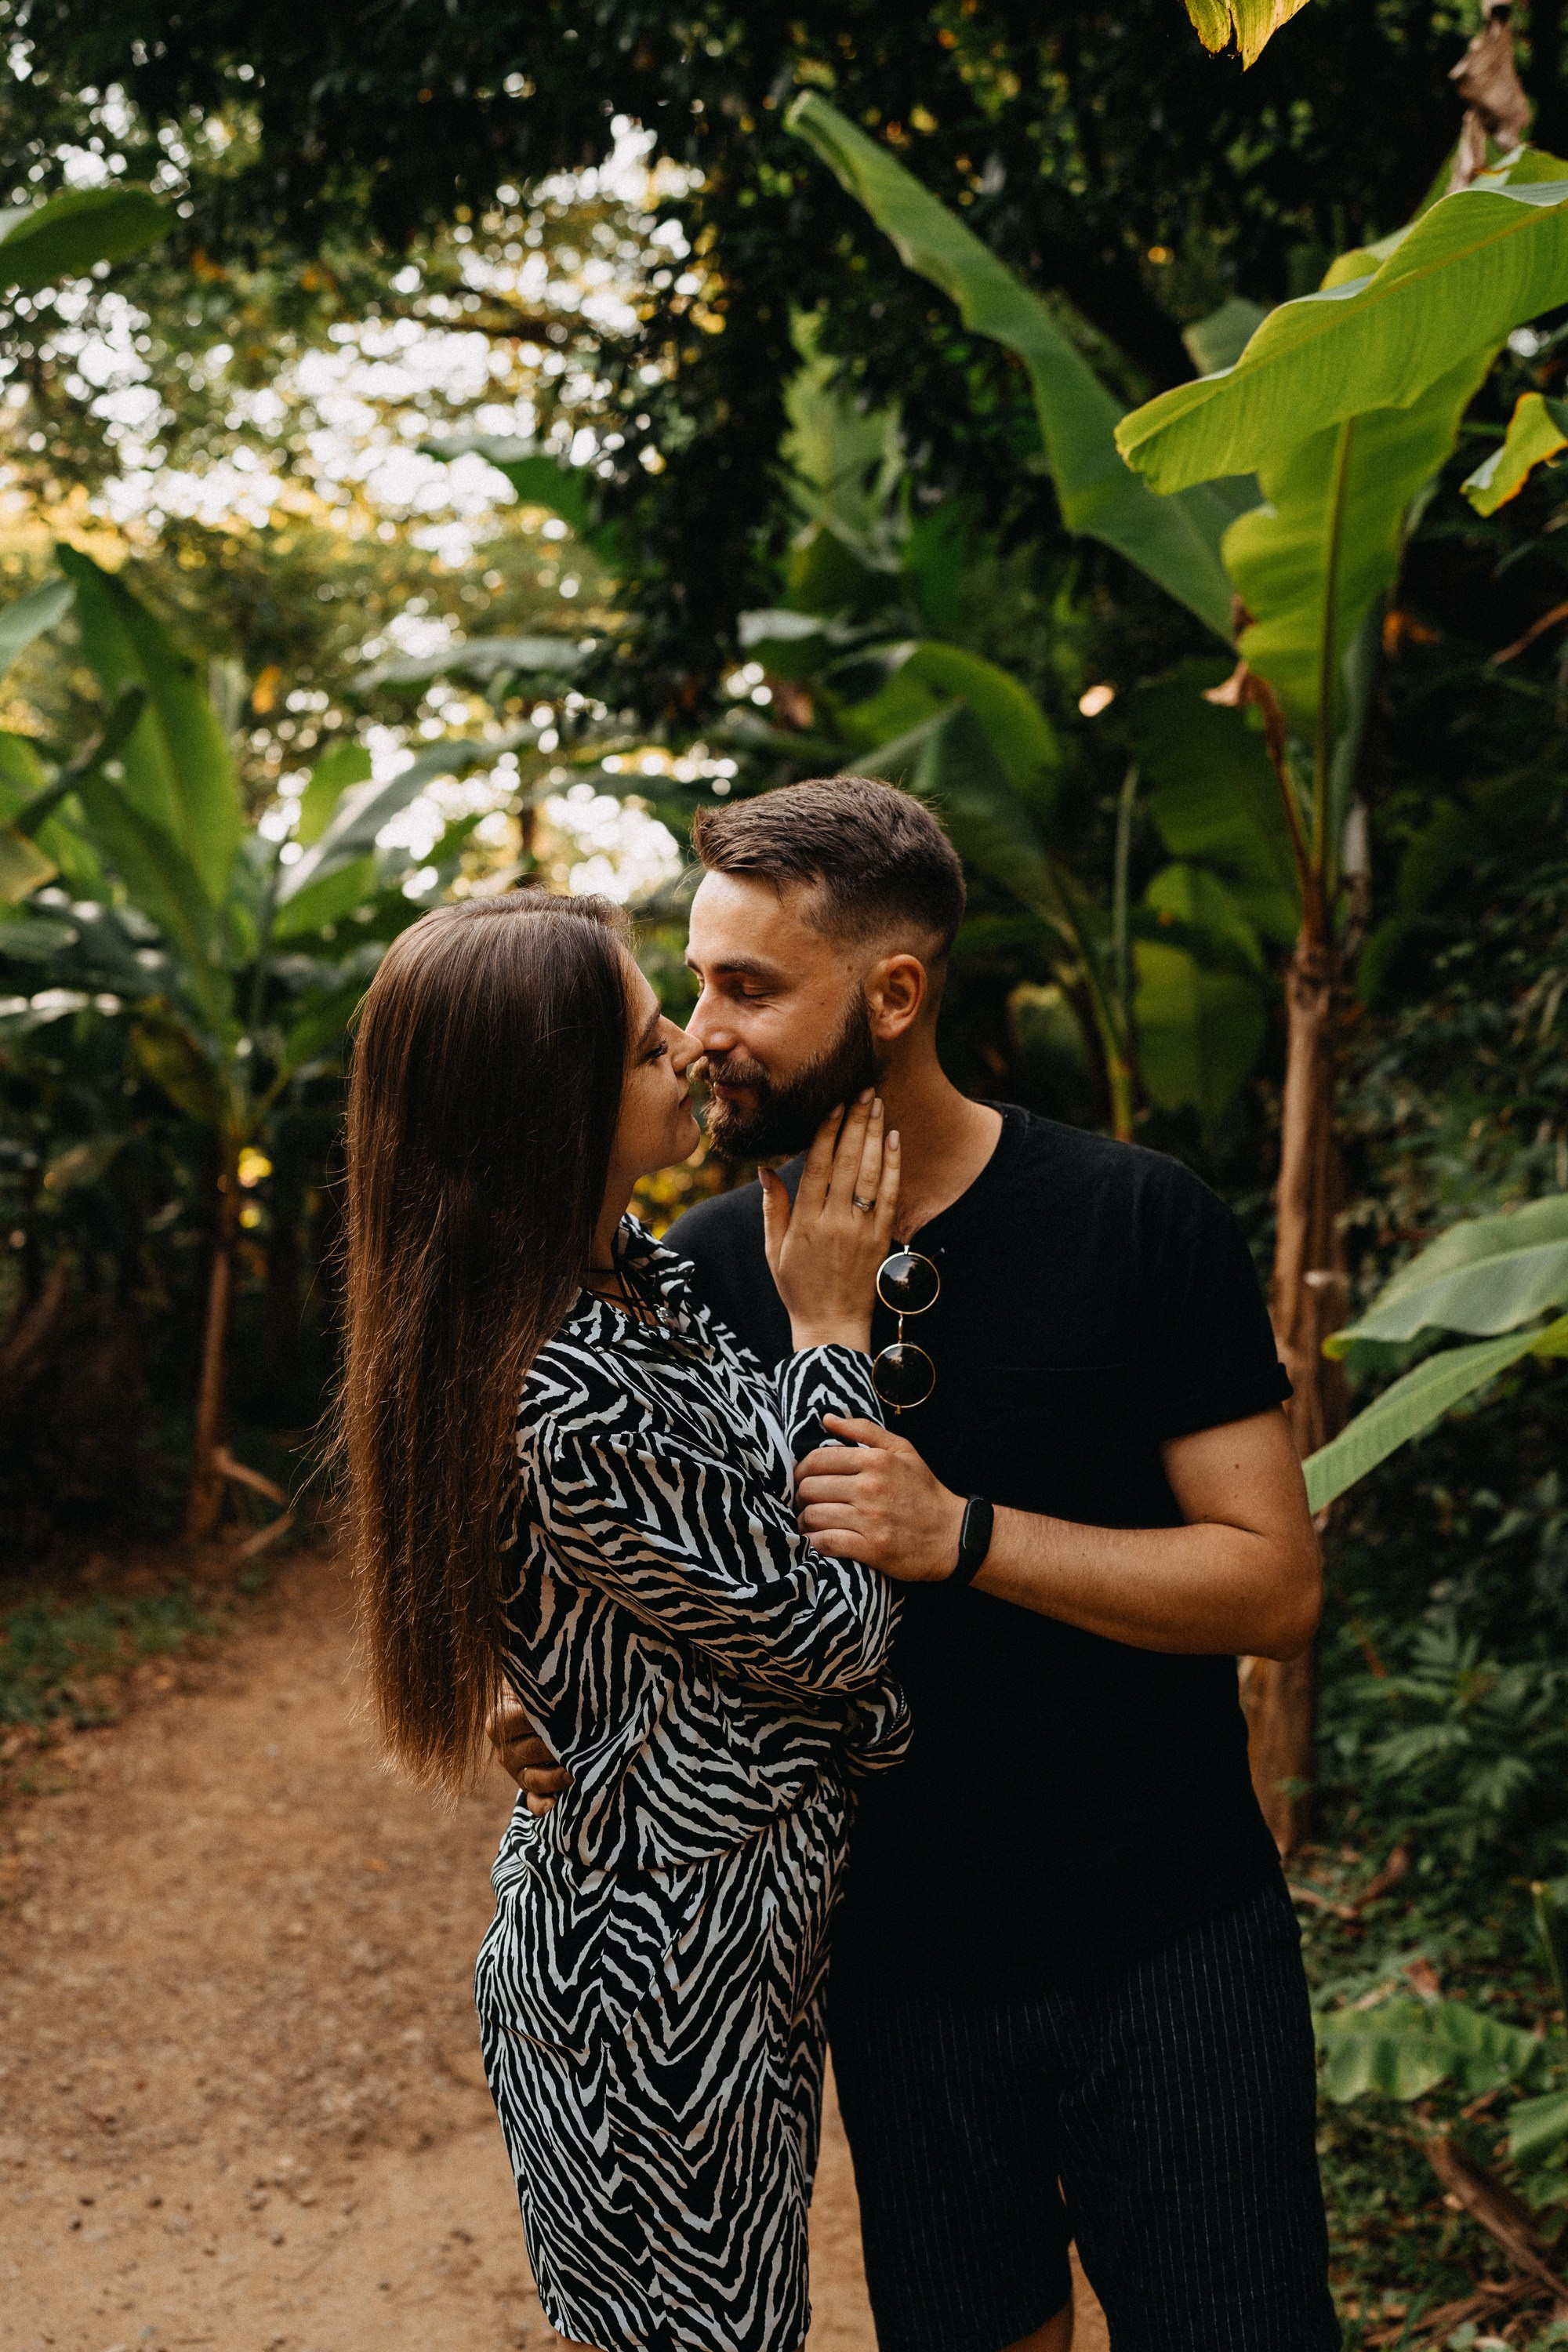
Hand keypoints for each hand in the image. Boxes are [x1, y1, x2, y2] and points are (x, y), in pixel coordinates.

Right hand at [486, 1692, 572, 1817]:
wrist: (546, 1706)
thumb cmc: (544, 1691)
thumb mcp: (536, 1685)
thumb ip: (541, 1689)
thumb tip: (567, 1686)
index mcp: (500, 1721)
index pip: (518, 1721)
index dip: (545, 1719)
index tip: (569, 1714)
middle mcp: (504, 1748)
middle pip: (530, 1752)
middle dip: (558, 1749)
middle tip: (583, 1743)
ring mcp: (515, 1770)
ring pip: (534, 1779)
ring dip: (557, 1778)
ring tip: (578, 1773)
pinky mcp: (528, 1786)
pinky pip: (532, 1800)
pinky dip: (542, 1806)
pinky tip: (554, 1806)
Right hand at [762, 1093, 898, 1355]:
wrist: (831, 1326)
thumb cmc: (797, 1286)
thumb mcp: (774, 1249)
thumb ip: (773, 1206)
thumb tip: (766, 1168)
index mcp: (804, 1221)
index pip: (817, 1165)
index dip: (826, 1131)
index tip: (834, 1103)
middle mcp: (833, 1221)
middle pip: (846, 1161)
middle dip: (855, 1122)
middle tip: (863, 1090)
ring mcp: (860, 1230)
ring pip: (869, 1173)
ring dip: (874, 1135)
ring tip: (878, 1104)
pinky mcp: (881, 1239)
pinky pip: (889, 1196)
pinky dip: (893, 1167)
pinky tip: (894, 1141)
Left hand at [795, 1414, 965, 1582]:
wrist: (952, 1535)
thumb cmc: (924, 1491)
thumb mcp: (902, 1450)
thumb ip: (863, 1430)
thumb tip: (827, 1418)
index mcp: (875, 1461)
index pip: (818, 1460)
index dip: (801, 1471)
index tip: (800, 1480)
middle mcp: (870, 1488)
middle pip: (810, 1488)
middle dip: (800, 1496)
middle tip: (803, 1502)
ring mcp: (870, 1519)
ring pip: (814, 1516)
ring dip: (804, 1521)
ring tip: (807, 1522)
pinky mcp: (871, 1548)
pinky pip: (826, 1542)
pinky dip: (814, 1542)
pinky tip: (816, 1541)